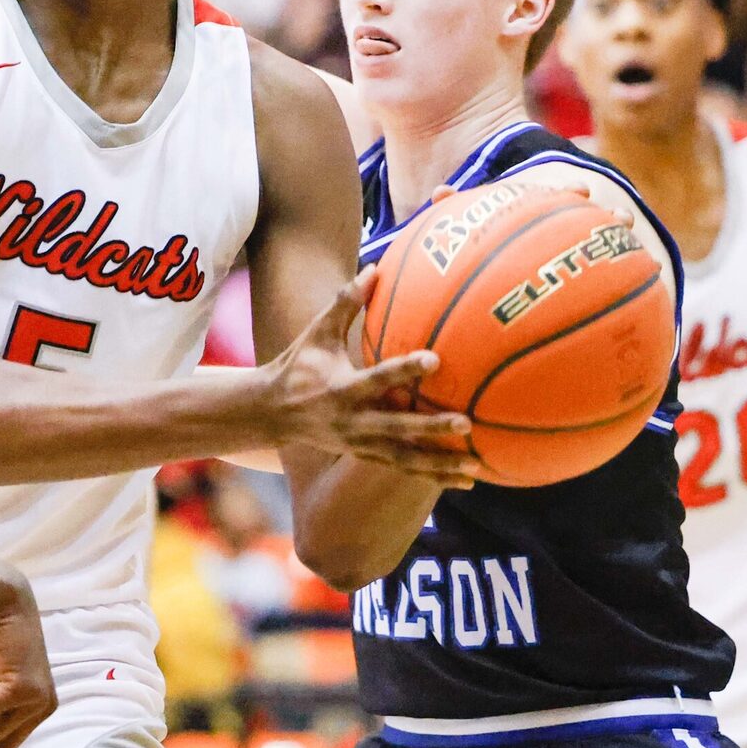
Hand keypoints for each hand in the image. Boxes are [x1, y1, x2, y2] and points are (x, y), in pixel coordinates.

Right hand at [260, 270, 490, 488]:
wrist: (270, 414)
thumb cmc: (298, 365)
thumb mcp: (317, 332)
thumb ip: (346, 302)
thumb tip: (375, 266)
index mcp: (340, 389)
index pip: (377, 379)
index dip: (404, 370)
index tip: (435, 360)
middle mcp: (351, 422)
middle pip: (396, 429)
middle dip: (430, 428)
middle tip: (466, 423)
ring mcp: (359, 444)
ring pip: (404, 460)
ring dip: (439, 465)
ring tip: (475, 468)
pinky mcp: (365, 456)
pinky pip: (404, 470)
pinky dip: (434, 477)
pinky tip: (466, 481)